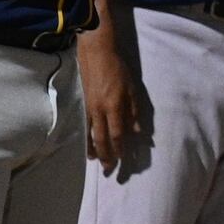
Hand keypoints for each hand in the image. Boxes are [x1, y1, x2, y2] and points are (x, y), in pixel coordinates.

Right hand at [78, 29, 139, 174]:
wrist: (97, 54)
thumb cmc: (119, 70)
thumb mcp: (133, 89)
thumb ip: (135, 111)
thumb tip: (138, 132)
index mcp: (115, 106)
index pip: (118, 133)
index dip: (121, 148)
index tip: (124, 159)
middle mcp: (100, 110)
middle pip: (103, 138)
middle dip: (107, 155)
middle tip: (110, 169)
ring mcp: (90, 108)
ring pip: (92, 134)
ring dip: (95, 150)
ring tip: (98, 162)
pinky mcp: (84, 105)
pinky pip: (86, 127)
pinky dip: (87, 139)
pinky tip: (88, 148)